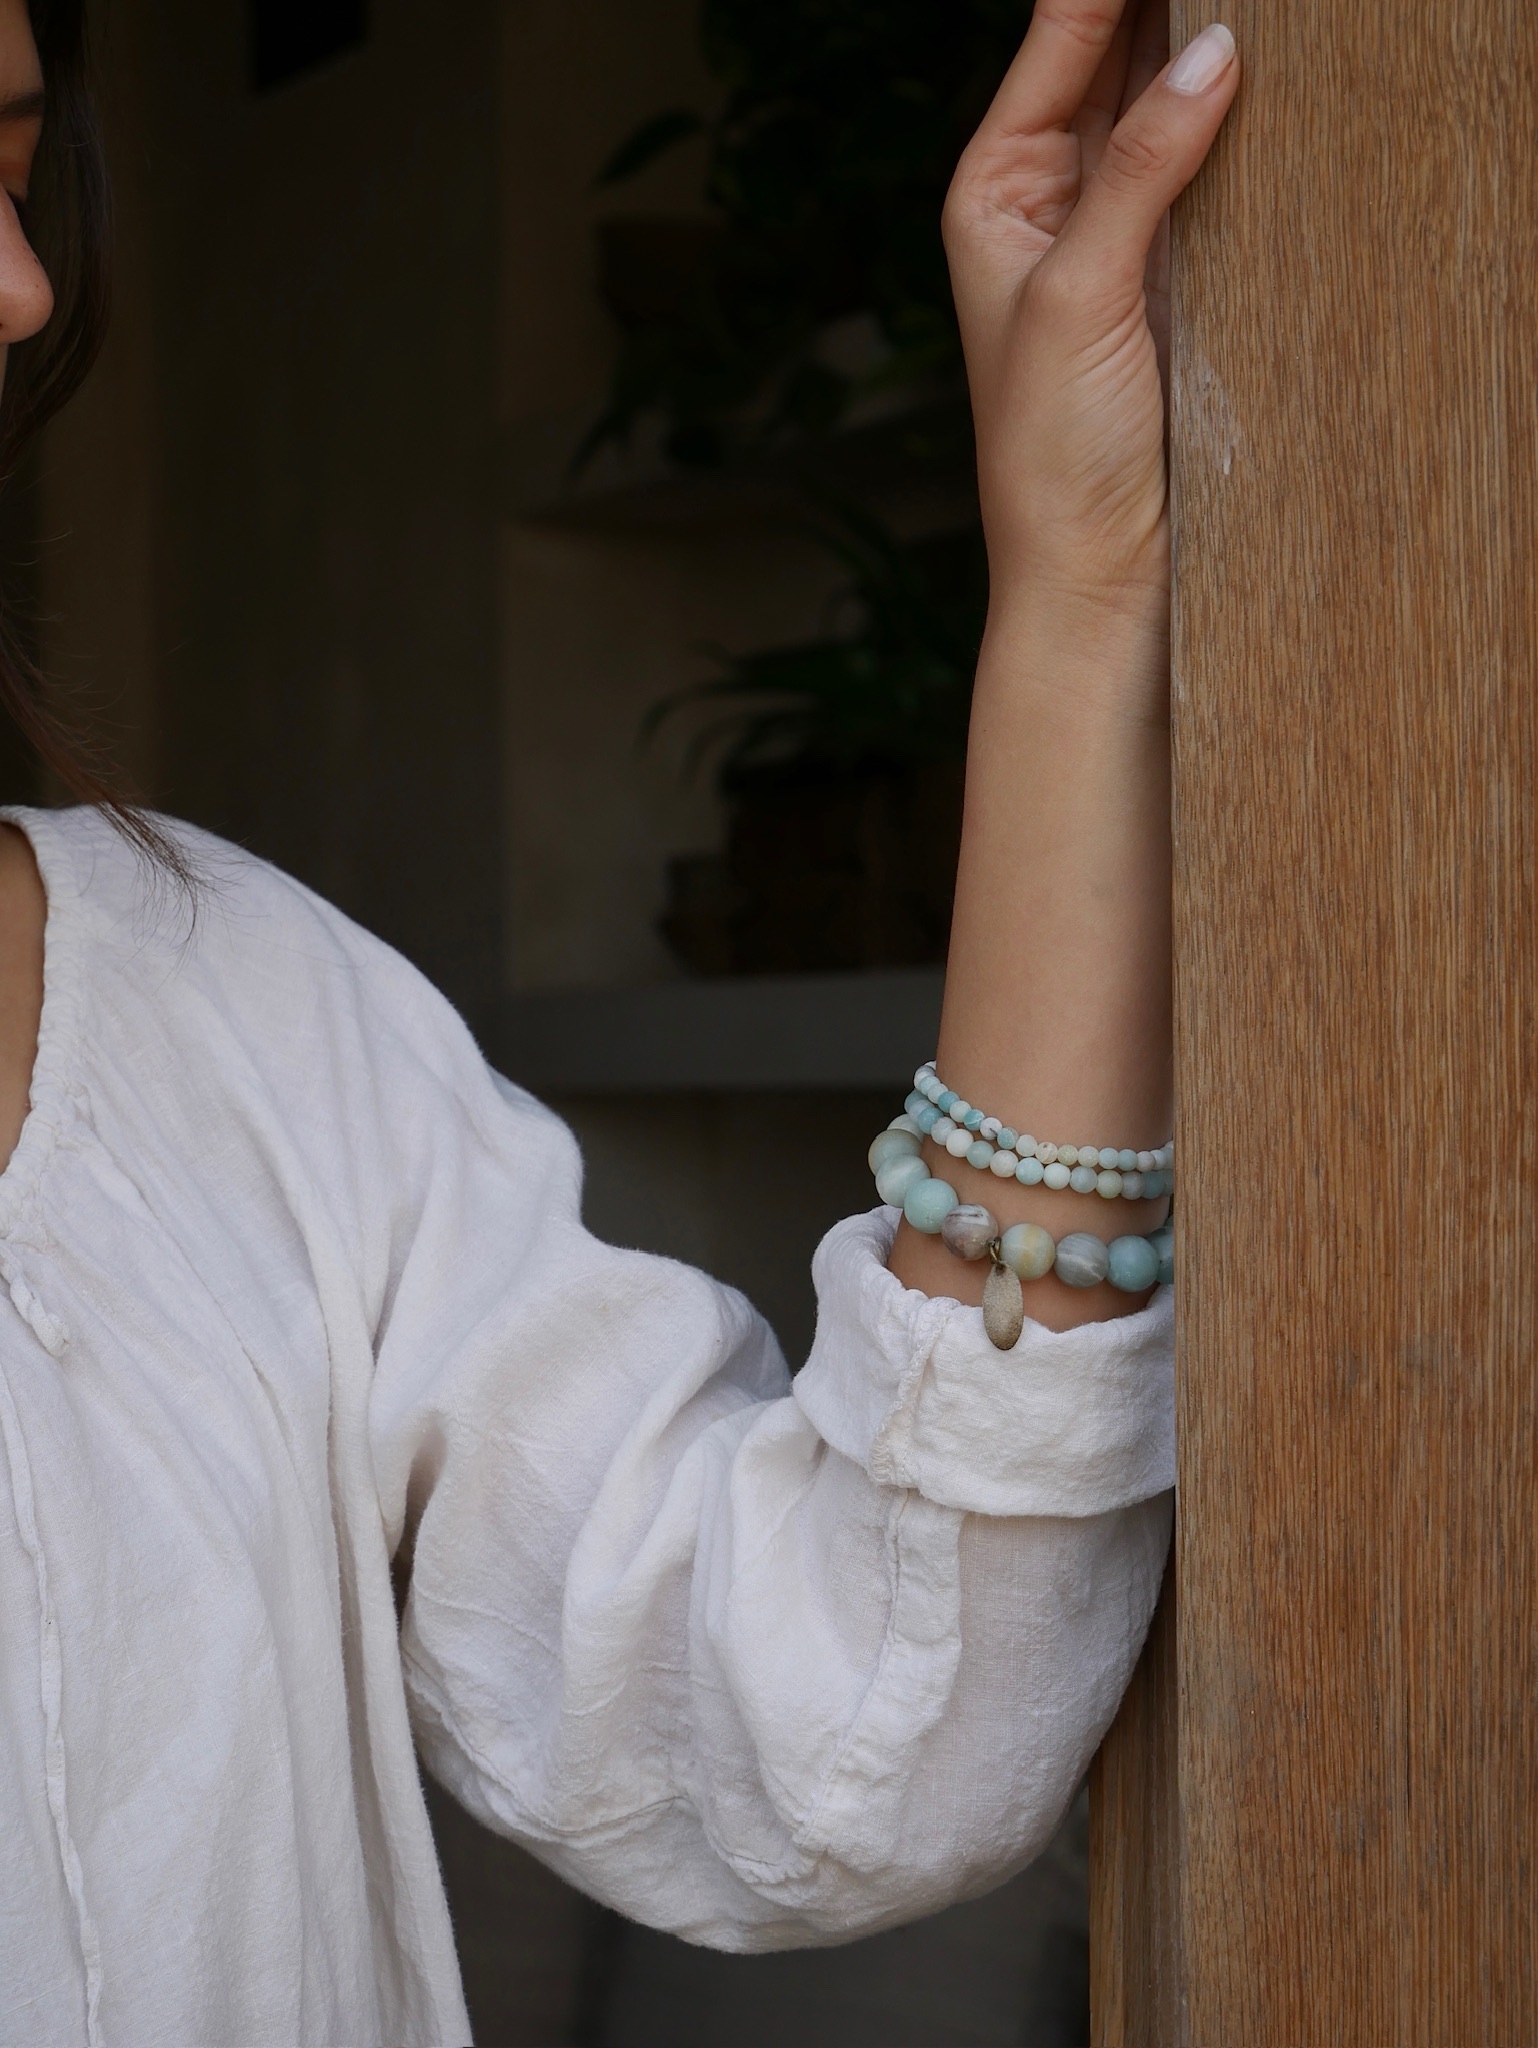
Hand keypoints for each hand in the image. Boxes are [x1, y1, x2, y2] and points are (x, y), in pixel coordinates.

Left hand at [944, 1, 1238, 631]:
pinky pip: (1219, 167)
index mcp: (996, 189)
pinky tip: (1277, 73)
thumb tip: (1211, 52)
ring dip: (1213, 49)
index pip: (1061, 33)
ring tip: (1266, 15)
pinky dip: (1247, 120)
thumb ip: (1137, 169)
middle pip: (1119, 52)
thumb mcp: (1079, 296)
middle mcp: (1055, 199)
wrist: (1101, 576)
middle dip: (1171, 6)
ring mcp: (1125, 232)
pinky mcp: (1185, 273)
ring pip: (1174, 101)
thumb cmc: (1052, 457)